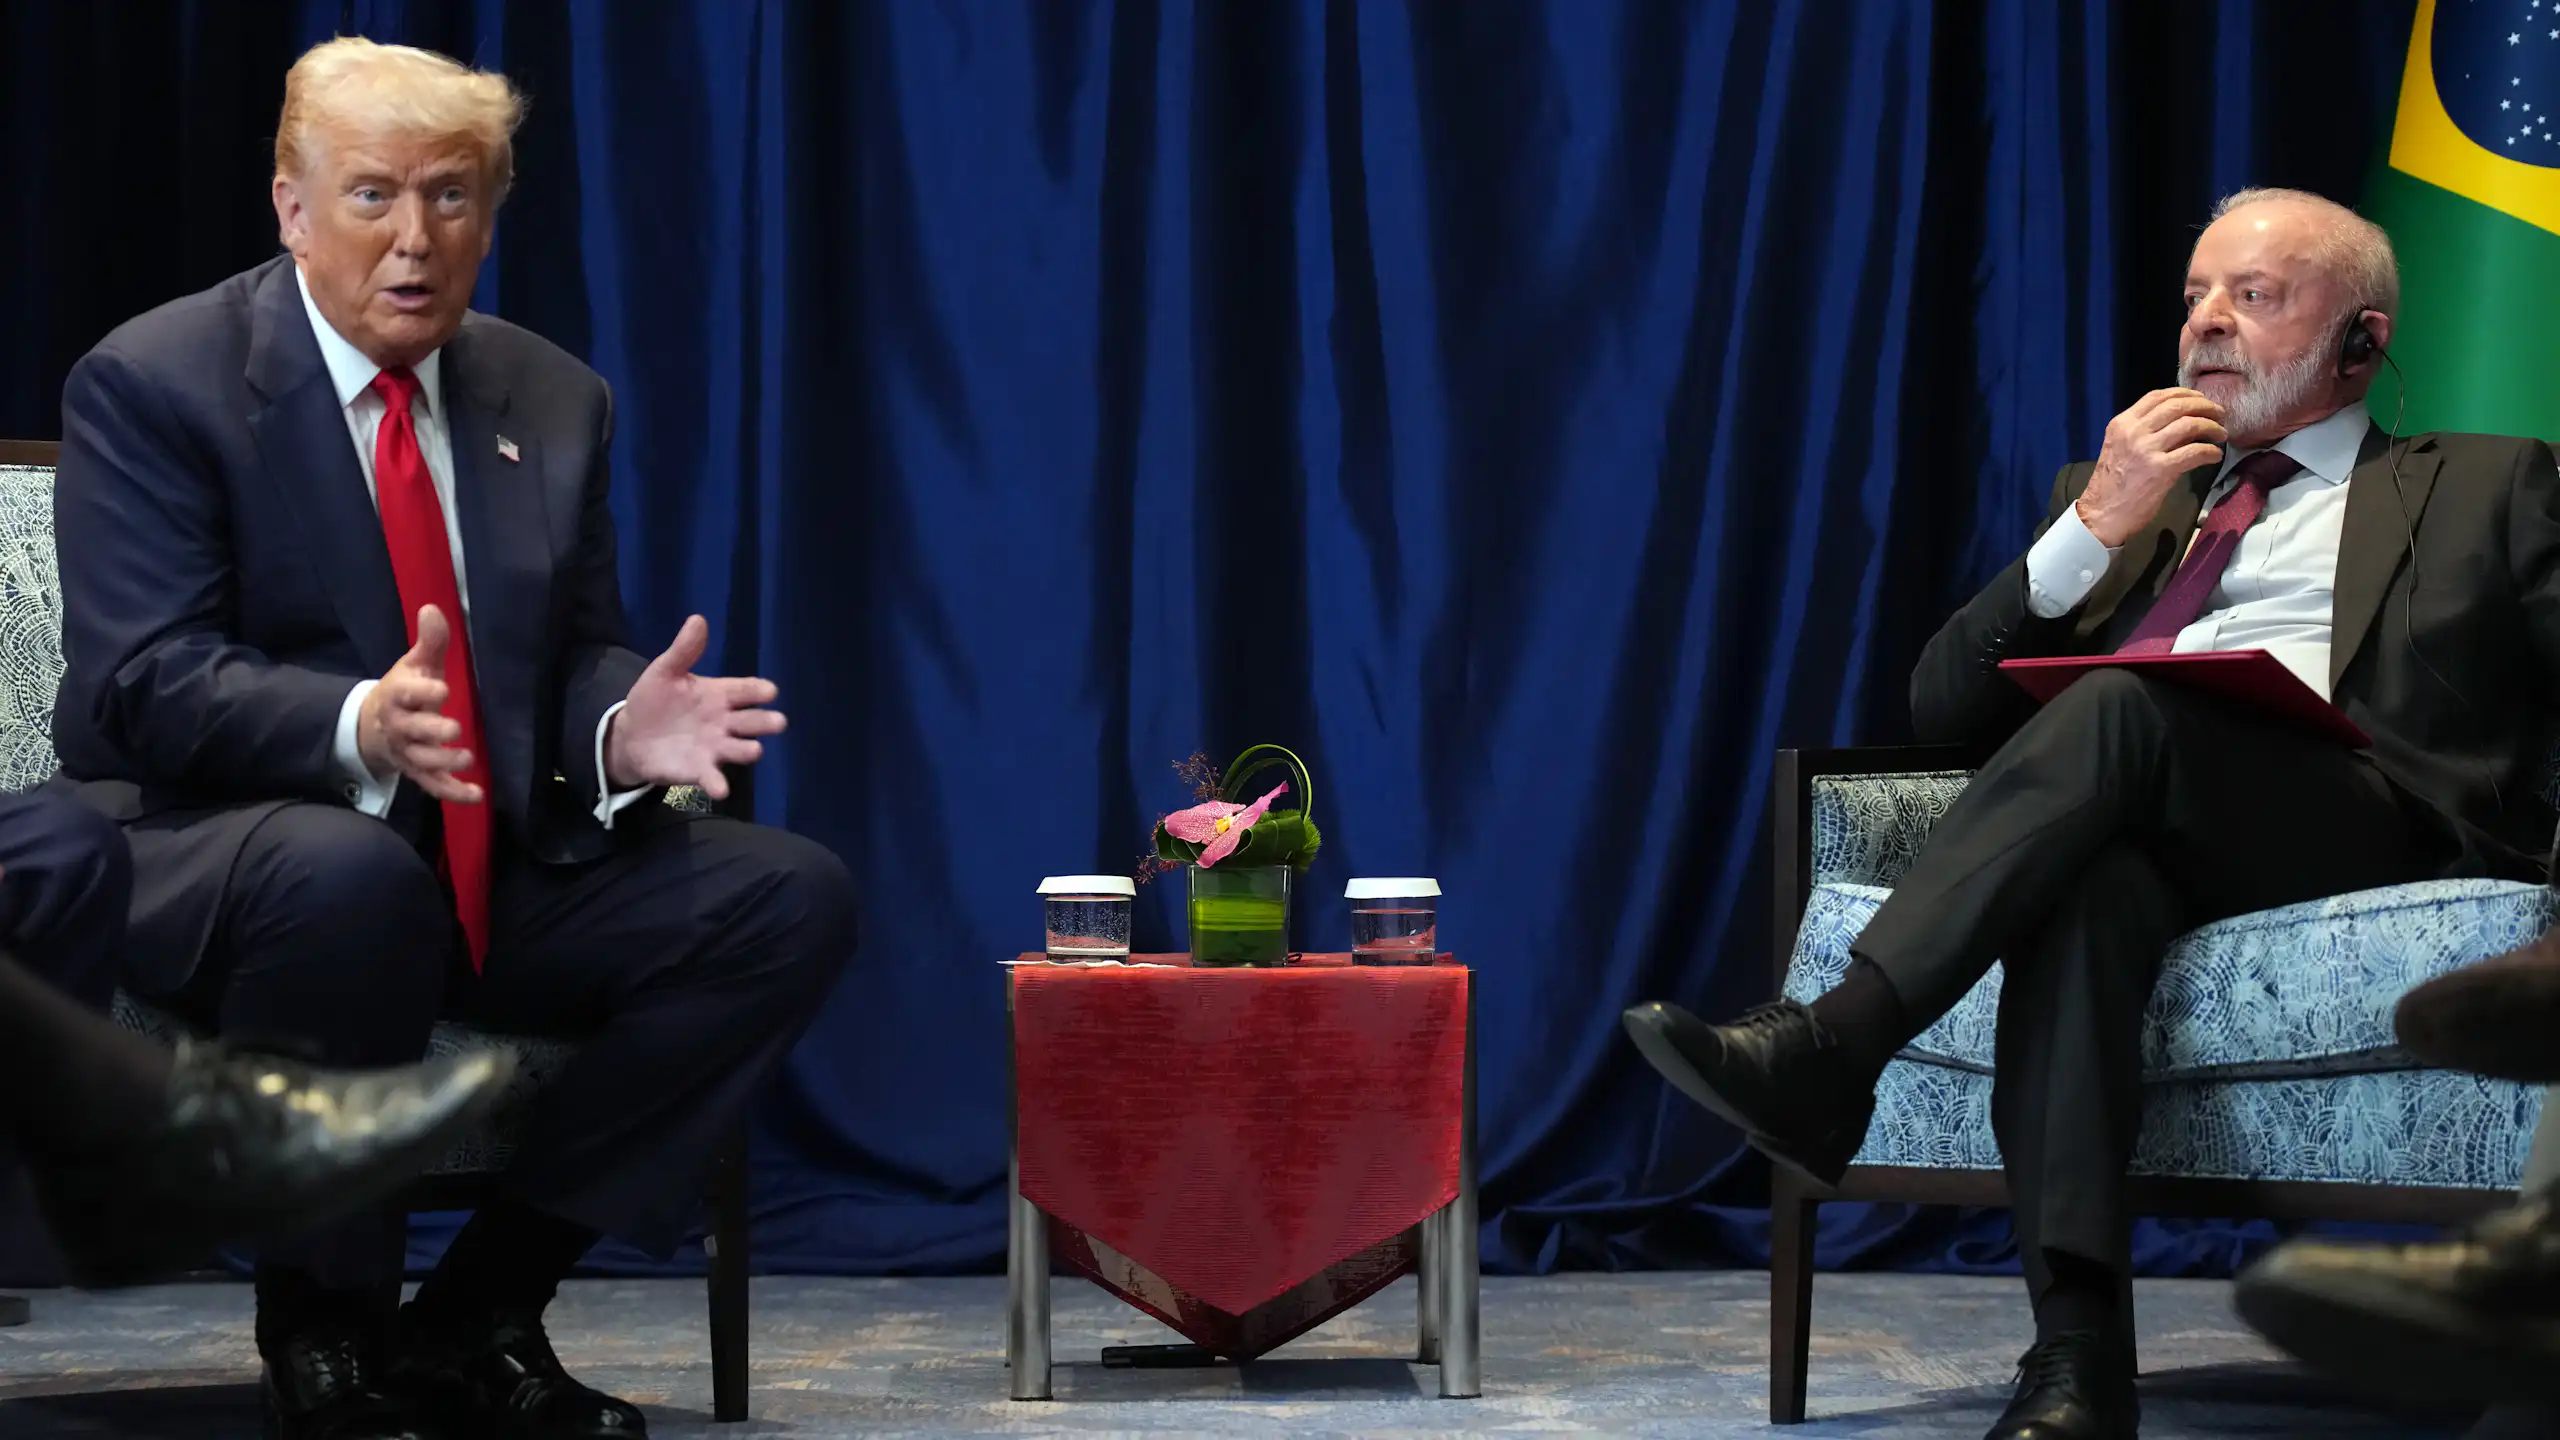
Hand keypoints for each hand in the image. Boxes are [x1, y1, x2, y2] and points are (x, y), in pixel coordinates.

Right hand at [356, 605, 483, 804]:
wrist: (374, 724)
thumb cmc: (405, 690)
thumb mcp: (416, 664)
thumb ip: (430, 641)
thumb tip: (433, 608)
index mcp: (398, 696)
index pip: (405, 694)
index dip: (421, 692)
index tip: (441, 688)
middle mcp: (400, 727)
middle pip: (413, 732)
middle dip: (432, 732)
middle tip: (454, 729)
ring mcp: (408, 753)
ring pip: (421, 762)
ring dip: (443, 764)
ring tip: (466, 759)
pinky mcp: (418, 773)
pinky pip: (433, 787)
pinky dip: (453, 793)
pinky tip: (477, 795)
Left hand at [602, 615, 784, 801]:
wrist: (632, 735)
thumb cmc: (655, 700)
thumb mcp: (665, 672)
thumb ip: (683, 650)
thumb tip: (698, 619)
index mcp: (719, 694)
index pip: (744, 690)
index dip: (757, 690)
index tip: (770, 691)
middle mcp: (724, 722)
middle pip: (751, 721)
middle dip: (764, 722)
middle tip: (778, 722)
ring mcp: (714, 747)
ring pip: (738, 749)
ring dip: (747, 750)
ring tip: (754, 751)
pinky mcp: (699, 770)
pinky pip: (712, 776)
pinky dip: (717, 783)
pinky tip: (720, 790)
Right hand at [2074, 388, 2228, 546]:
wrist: (2102, 515)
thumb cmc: (2112, 485)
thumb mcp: (2121, 448)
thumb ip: (2145, 432)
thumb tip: (2183, 422)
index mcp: (2122, 423)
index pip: (2158, 396)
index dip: (2185, 394)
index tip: (2201, 400)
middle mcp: (2133, 431)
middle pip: (2177, 406)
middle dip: (2205, 406)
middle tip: (2219, 414)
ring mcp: (2147, 450)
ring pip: (2190, 424)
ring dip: (2212, 427)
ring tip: (2221, 434)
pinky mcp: (2161, 469)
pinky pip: (2195, 452)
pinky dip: (2210, 451)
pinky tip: (2215, 455)